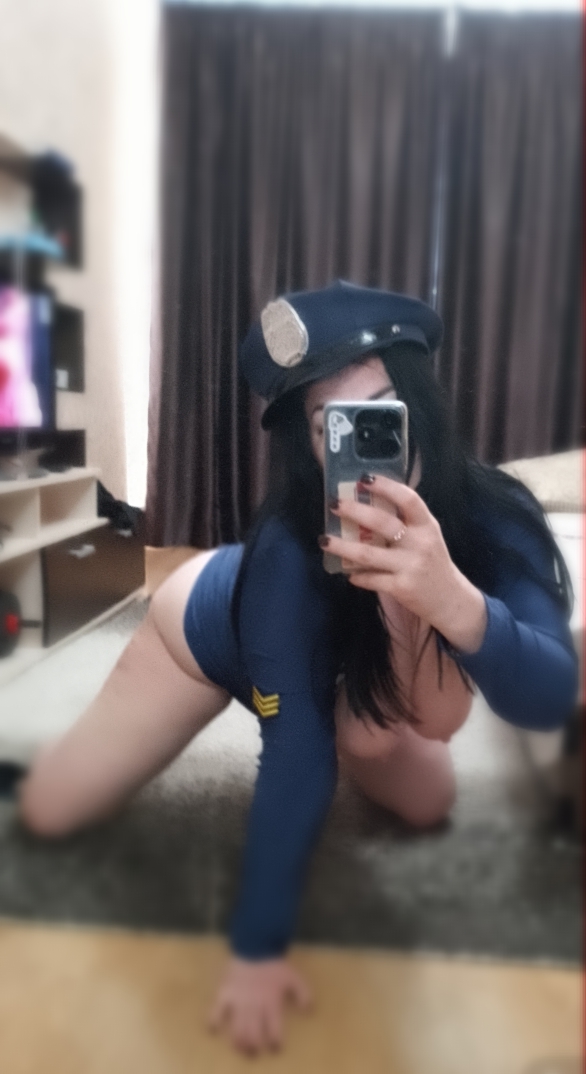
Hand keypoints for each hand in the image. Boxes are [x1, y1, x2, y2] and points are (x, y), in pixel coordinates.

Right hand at [208, 955, 312, 1054]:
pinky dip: (213, 1022)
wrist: (254, 945)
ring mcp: (237, 1001)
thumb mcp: (294, 976)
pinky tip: (213, 1031)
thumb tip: (309, 1011)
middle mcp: (254, 1006)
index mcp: (271, 1003)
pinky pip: (216, 1011)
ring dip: (238, 1043)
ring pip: (237, 1029)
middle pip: (253, 1035)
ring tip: (240, 1049)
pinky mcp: (224, 993)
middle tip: (255, 1053)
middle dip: (255, 1047)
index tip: (275, 1049)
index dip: (275, 1043)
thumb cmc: (274, 963)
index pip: (274, 1030)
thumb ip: (303, 993)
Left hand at [323, 475, 486, 653]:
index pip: (408, 499)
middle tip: (335, 504)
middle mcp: (420, 544)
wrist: (451, 599)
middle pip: (383, 523)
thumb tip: (368, 501)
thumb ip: (406, 521)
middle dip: (355, 511)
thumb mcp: (427, 536)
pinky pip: (371, 579)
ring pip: (369, 554)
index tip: (364, 478)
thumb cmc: (432, 562)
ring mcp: (410, 566)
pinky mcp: (402, 588)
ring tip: (324, 540)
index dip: (386, 486)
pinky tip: (346, 572)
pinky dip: (356, 575)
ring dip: (343, 546)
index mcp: (427, 525)